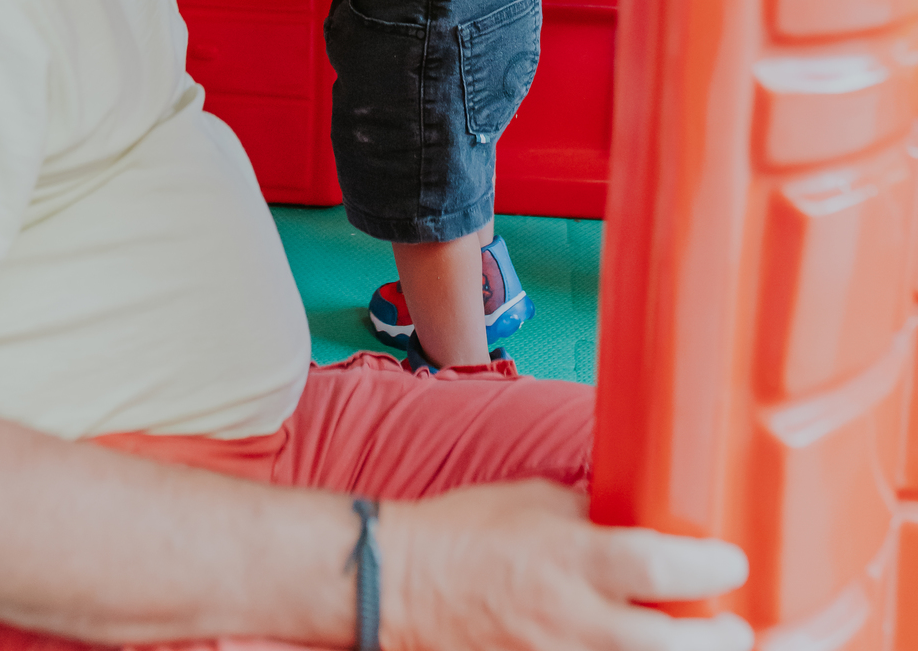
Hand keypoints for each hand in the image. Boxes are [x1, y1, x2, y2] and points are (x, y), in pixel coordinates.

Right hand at [382, 481, 751, 650]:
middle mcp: (571, 618)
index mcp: (569, 558)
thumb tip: (636, 513)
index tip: (731, 561)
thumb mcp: (532, 498)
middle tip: (734, 626)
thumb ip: (590, 511)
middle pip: (670, 647)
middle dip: (717, 640)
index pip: (658, 570)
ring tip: (696, 646)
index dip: (708, 568)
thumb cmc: (462, 531)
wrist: (398, 582)